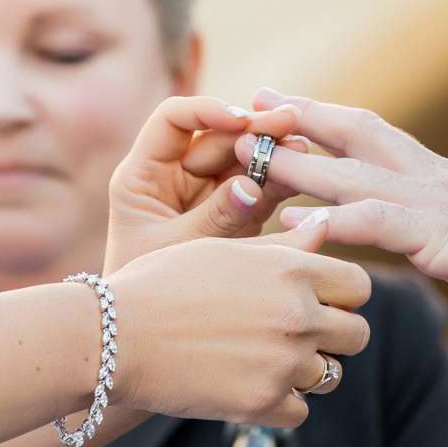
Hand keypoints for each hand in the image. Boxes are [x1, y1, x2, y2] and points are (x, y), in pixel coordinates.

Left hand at [104, 95, 306, 272]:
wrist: (145, 336)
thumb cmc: (144, 291)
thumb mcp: (174, 250)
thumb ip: (214, 218)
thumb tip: (252, 186)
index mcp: (145, 174)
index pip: (174, 120)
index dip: (207, 110)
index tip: (240, 120)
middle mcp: (175, 176)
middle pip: (217, 137)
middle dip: (253, 129)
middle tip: (290, 123)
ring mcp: (206, 194)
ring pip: (243, 160)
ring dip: (272, 151)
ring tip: (302, 148)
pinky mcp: (233, 215)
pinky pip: (258, 190)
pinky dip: (279, 182)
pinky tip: (303, 173)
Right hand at [107, 220, 370, 427]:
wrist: (115, 335)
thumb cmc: (163, 282)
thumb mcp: (224, 250)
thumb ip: (284, 247)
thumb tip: (325, 227)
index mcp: (292, 270)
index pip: (359, 286)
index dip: (342, 294)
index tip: (318, 300)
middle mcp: (298, 315)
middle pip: (356, 335)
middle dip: (333, 335)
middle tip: (293, 334)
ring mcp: (284, 363)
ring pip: (329, 376)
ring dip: (304, 370)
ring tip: (262, 358)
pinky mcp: (262, 404)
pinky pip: (300, 411)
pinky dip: (280, 404)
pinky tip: (247, 384)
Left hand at [257, 88, 447, 308]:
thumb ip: (429, 218)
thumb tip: (405, 225)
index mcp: (428, 170)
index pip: (363, 130)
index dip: (318, 114)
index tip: (274, 100)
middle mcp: (421, 175)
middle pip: (347, 135)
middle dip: (295, 121)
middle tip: (246, 109)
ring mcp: (426, 202)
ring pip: (347, 174)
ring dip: (295, 166)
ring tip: (247, 160)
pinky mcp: (434, 234)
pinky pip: (374, 223)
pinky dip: (332, 223)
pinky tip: (296, 230)